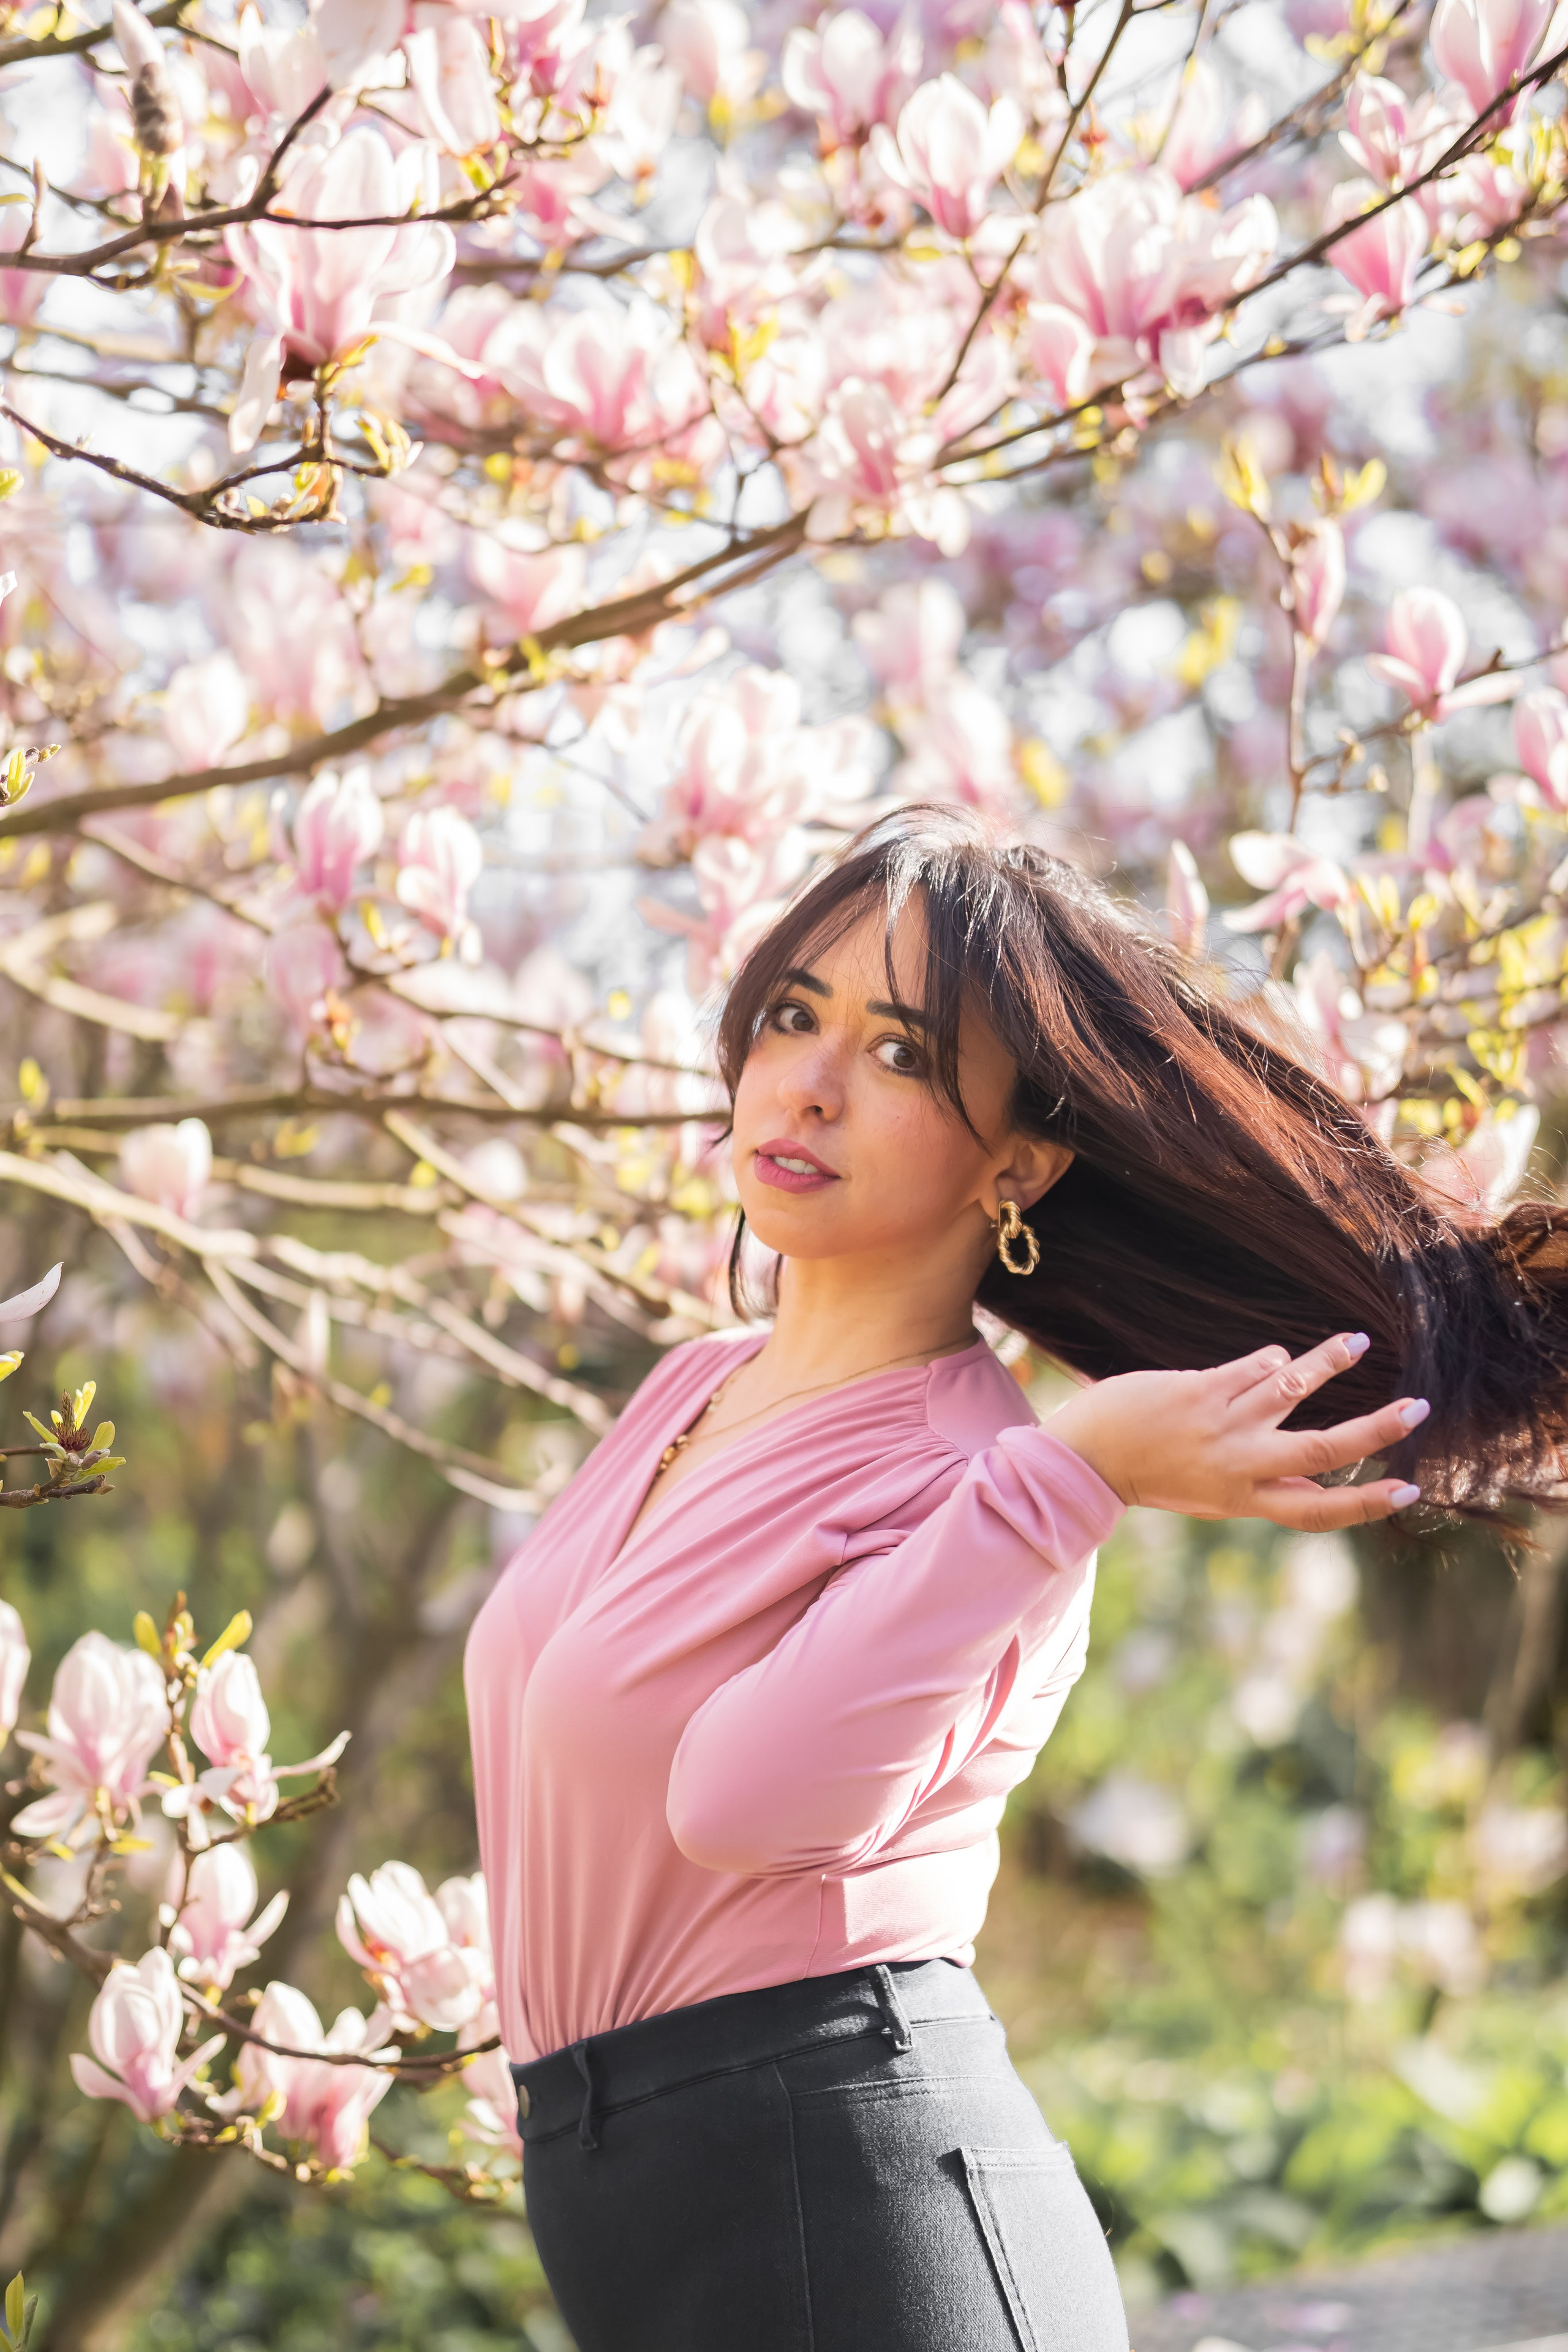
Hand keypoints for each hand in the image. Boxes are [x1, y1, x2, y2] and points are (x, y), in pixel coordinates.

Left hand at [1044, 1332, 1426, 1529]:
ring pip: (1293, 1388)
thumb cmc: (1159, 1473)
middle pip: (1323, 1448)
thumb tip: (1320, 1474)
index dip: (1367, 1503)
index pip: (1319, 1510)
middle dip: (1377, 1429)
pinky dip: (1275, 1360)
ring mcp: (1223, 1425)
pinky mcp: (1202, 1389)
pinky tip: (1282, 1358)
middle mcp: (1241, 1465)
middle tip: (1417, 1407)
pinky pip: (1256, 1366)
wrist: (1092, 1454)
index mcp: (1246, 1501)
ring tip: (1356, 1343)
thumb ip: (1266, 1484)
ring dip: (1329, 1363)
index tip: (1411, 1491)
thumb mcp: (1216, 1496)